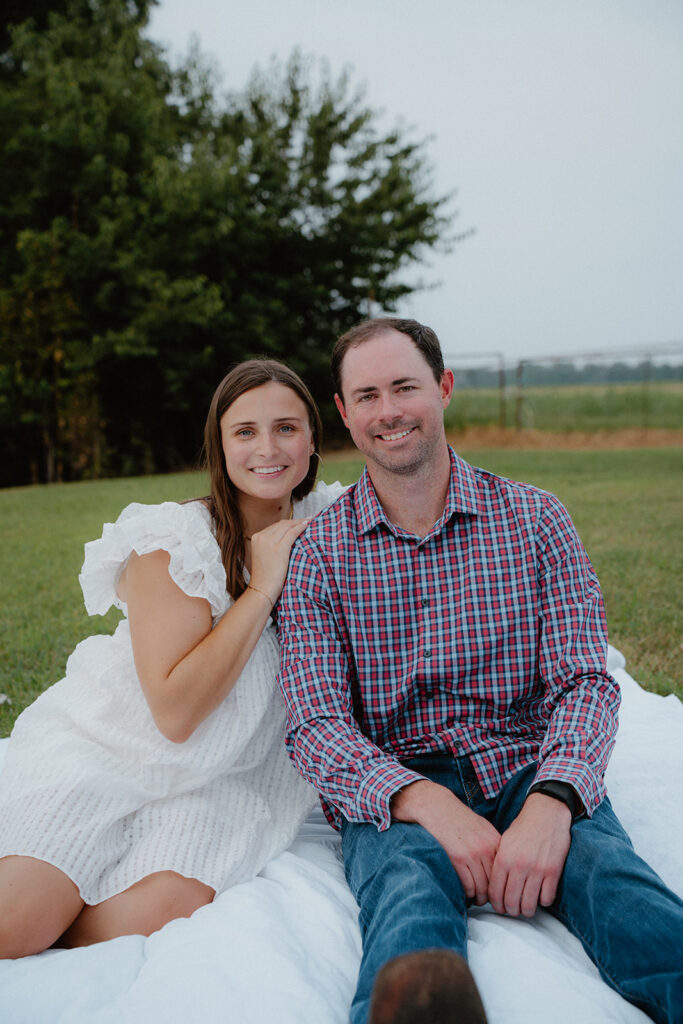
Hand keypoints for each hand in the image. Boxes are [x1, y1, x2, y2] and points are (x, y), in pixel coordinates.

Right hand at [249, 517, 310, 604]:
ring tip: (310, 520)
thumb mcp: (263, 556)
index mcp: (256, 538)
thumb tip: (285, 540)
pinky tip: (308, 525)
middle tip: (308, 519)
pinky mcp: (279, 548)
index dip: (288, 523)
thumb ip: (269, 546)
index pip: (275, 526)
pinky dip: (301, 527)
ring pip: (288, 526)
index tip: (298, 522)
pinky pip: (292, 532)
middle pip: (281, 524)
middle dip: (295, 521)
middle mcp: (261, 537)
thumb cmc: (265, 577)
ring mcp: (269, 541)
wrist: (262, 589)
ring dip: (300, 522)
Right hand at [392, 780, 501, 905]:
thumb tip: (500, 870)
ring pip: (482, 888)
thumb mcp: (483, 828)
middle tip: (486, 900)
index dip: (501, 886)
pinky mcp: (458, 858)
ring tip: (476, 899)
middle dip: (491, 895)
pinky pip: (468, 886)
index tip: (497, 892)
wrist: (438, 808)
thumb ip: (493, 847)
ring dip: (479, 897)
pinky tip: (465, 892)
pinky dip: (468, 893)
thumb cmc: (459, 819)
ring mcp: (472, 853)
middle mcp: (487, 848)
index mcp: (496, 841)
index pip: (504, 872)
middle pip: (495, 882)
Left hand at [487, 793, 571, 917]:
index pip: (495, 893)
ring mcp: (537, 870)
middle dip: (511, 911)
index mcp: (503, 859)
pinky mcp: (553, 872)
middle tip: (513, 909)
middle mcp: (519, 866)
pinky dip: (544, 901)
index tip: (500, 907)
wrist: (546, 813)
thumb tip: (495, 887)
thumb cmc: (524, 827)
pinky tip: (541, 895)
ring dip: (527, 910)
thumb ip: (499, 864)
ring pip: (529, 905)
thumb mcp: (504, 842)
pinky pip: (547, 898)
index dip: (497, 905)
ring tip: (527, 907)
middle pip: (511, 903)